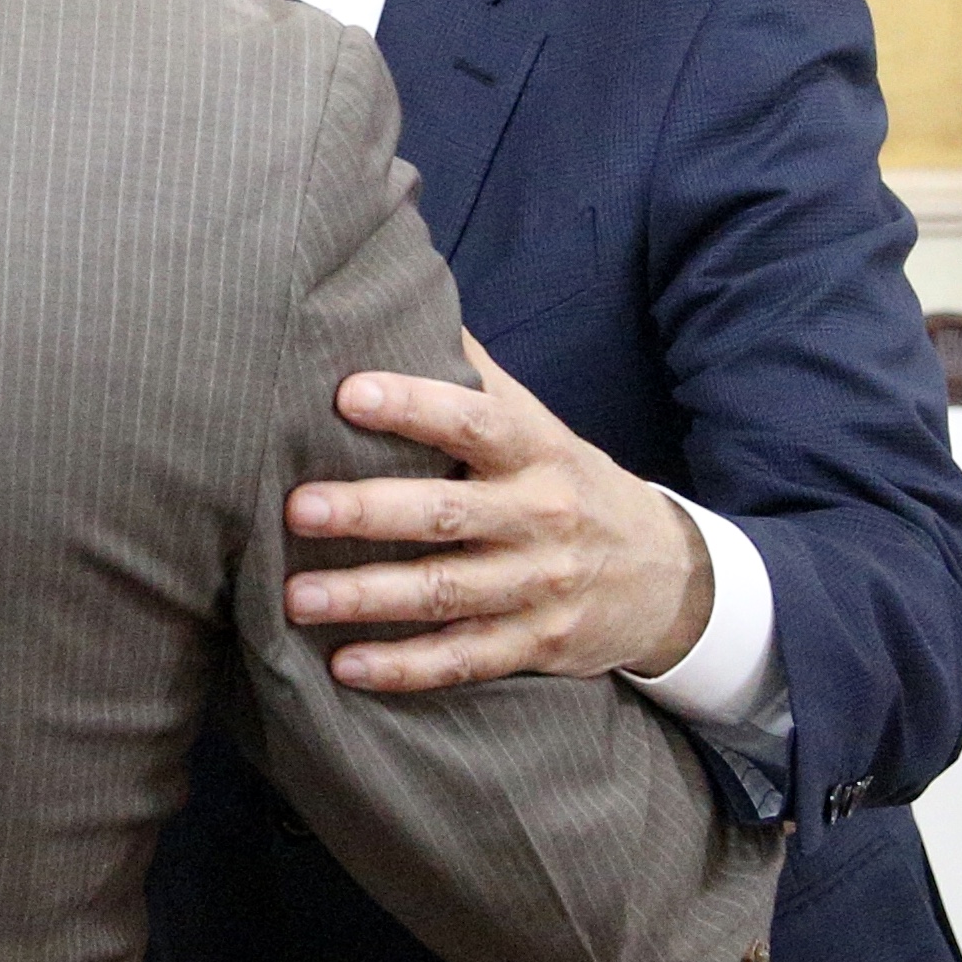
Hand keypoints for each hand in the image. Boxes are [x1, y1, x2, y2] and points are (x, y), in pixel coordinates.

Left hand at [283, 336, 715, 692]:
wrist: (665, 574)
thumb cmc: (567, 480)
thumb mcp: (536, 422)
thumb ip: (471, 373)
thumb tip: (402, 294)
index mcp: (534, 451)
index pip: (473, 421)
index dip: (413, 405)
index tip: (347, 393)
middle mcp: (540, 517)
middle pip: (446, 515)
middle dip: (367, 512)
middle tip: (296, 508)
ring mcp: (539, 587)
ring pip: (446, 593)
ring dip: (368, 598)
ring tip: (296, 597)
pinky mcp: (536, 644)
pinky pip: (463, 660)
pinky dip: (404, 667)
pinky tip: (344, 665)